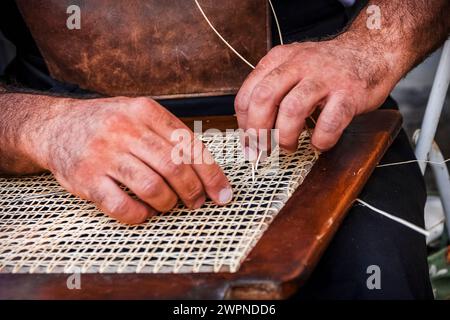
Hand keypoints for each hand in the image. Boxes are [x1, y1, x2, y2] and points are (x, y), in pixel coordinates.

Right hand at [29, 97, 231, 223]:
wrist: (57, 126)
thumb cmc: (108, 124)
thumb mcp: (139, 115)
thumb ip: (170, 135)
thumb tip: (206, 170)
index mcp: (145, 111)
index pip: (190, 146)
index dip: (211, 174)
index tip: (222, 193)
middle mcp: (125, 129)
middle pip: (175, 168)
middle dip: (193, 192)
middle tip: (196, 203)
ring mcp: (104, 154)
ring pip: (153, 188)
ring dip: (168, 204)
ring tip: (167, 205)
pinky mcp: (87, 179)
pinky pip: (122, 206)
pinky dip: (140, 216)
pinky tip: (144, 212)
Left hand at [235, 39, 396, 151]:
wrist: (370, 50)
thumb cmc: (328, 68)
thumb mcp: (292, 67)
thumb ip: (272, 89)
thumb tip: (251, 126)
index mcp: (279, 60)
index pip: (248, 93)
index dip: (244, 123)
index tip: (249, 140)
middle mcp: (299, 65)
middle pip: (264, 99)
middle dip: (259, 132)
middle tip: (263, 149)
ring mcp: (325, 78)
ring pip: (292, 110)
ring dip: (286, 137)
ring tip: (289, 146)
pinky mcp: (349, 93)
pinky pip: (329, 123)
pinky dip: (320, 140)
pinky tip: (319, 142)